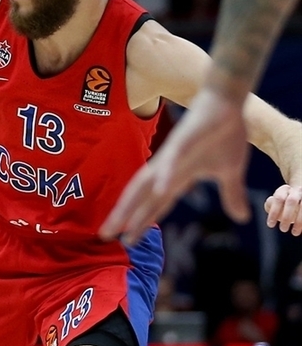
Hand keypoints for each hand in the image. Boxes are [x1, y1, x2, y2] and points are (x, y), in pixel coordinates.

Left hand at [100, 89, 250, 244]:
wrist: (227, 104)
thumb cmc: (225, 136)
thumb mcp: (230, 173)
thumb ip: (230, 195)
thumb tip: (240, 218)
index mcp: (177, 178)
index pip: (154, 204)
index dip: (140, 221)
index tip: (126, 240)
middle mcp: (168, 169)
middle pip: (141, 197)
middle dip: (124, 216)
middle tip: (105, 235)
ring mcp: (173, 155)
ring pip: (147, 182)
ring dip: (133, 202)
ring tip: (120, 222)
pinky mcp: (183, 140)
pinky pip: (172, 160)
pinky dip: (165, 175)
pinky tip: (159, 189)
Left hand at [265, 184, 301, 235]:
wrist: (301, 196)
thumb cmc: (284, 203)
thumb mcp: (276, 203)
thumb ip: (270, 206)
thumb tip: (270, 213)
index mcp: (285, 190)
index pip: (278, 199)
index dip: (274, 212)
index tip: (270, 225)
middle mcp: (297, 191)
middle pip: (291, 201)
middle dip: (286, 216)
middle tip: (283, 229)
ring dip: (299, 221)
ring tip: (294, 232)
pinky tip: (301, 229)